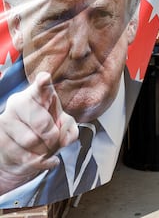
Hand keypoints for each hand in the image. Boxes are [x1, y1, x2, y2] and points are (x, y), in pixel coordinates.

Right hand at [0, 72, 78, 193]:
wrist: (22, 150)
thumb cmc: (47, 131)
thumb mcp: (64, 127)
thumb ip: (70, 130)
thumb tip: (65, 139)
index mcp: (38, 95)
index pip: (41, 88)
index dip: (43, 83)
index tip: (45, 78)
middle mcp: (18, 103)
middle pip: (42, 123)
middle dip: (53, 136)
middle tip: (53, 138)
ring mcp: (6, 120)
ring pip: (32, 141)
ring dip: (44, 149)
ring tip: (43, 146)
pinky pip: (24, 156)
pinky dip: (38, 161)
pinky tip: (38, 157)